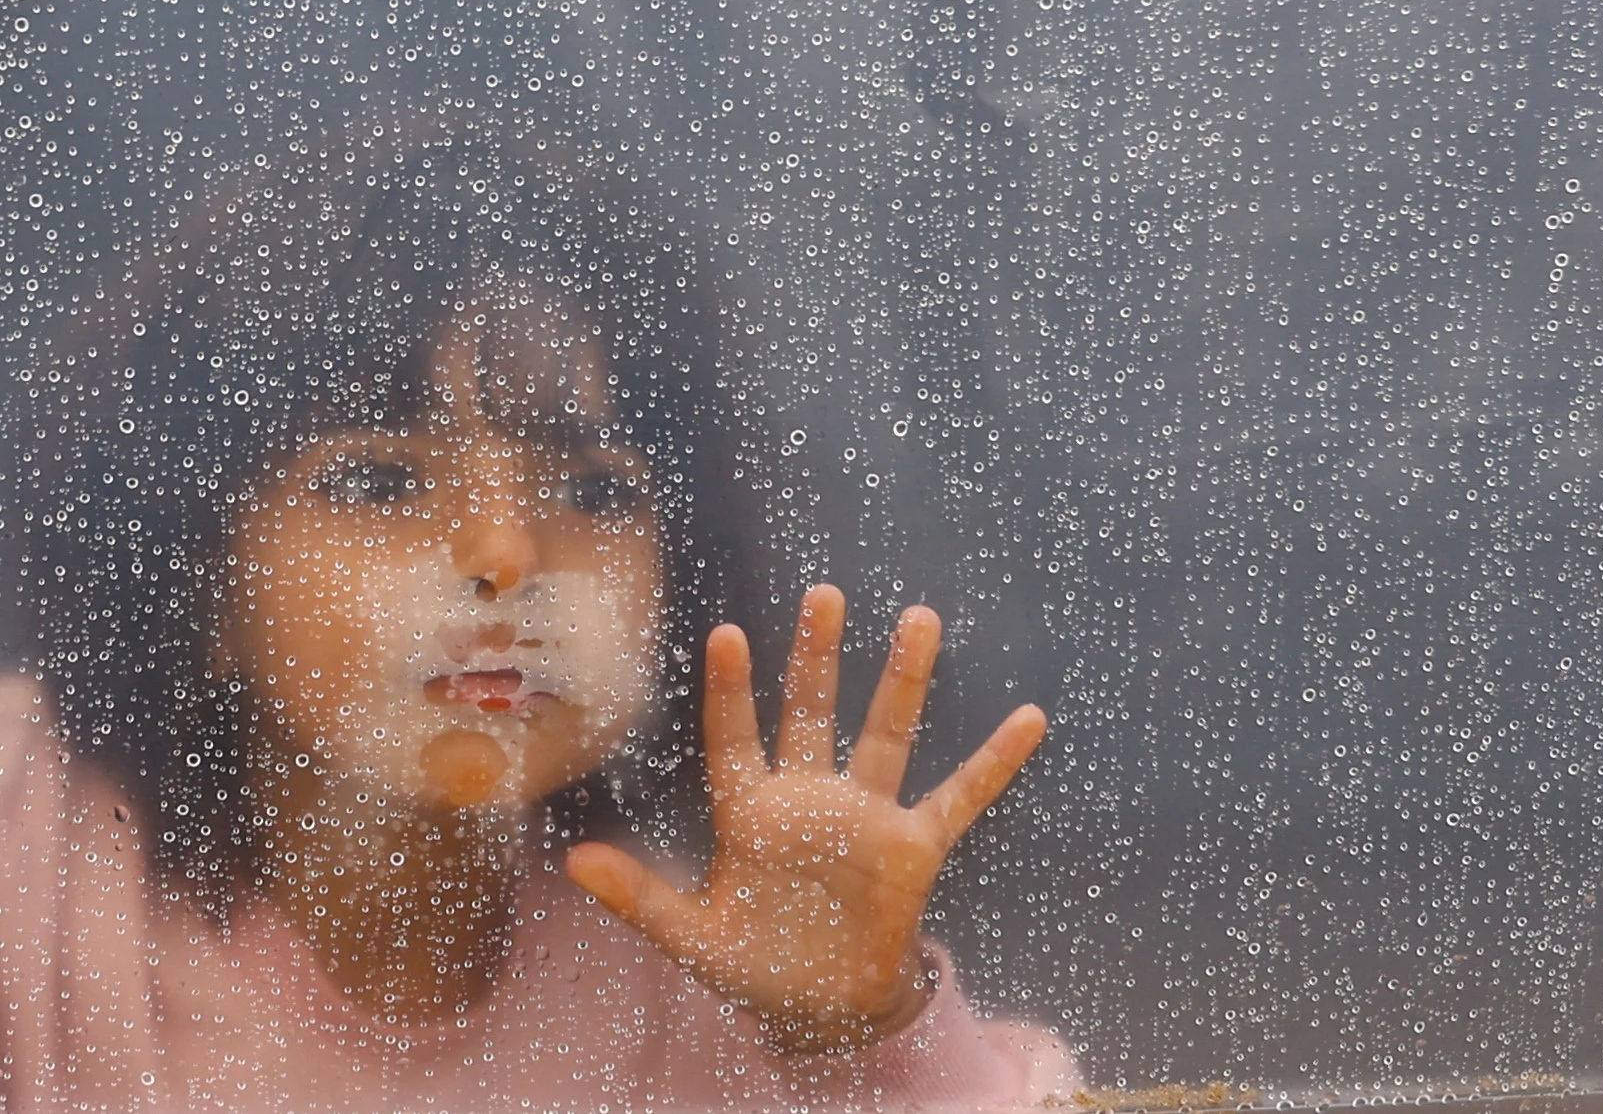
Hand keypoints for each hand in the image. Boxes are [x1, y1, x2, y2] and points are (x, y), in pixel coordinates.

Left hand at [564, 587, 1045, 1057]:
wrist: (821, 1009)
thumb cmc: (752, 965)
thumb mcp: (691, 937)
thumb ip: (639, 897)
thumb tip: (575, 860)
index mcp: (751, 814)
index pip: (735, 740)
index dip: (732, 692)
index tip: (726, 632)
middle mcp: (810, 800)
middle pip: (812, 713)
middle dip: (816, 656)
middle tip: (824, 592)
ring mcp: (864, 817)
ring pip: (885, 734)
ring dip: (903, 680)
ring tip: (920, 616)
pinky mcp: (913, 847)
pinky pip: (961, 797)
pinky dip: (994, 762)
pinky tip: (1027, 719)